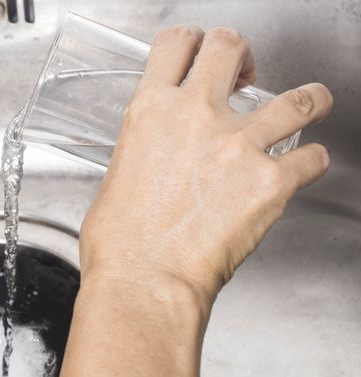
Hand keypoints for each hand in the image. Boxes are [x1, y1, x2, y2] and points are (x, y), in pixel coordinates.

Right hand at [79, 26, 332, 306]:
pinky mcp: (271, 181)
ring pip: (299, 97)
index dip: (195, 42)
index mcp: (150, 112)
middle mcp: (195, 117)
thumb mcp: (116, 177)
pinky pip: (313, 157)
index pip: (177, 43)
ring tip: (309, 105)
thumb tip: (156, 156)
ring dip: (308, 100)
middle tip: (247, 76)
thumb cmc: (121, 245)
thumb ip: (143, 150)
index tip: (203, 54)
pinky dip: (311, 162)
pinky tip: (300, 169)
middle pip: (231, 47)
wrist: (144, 282)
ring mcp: (238, 145)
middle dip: (244, 58)